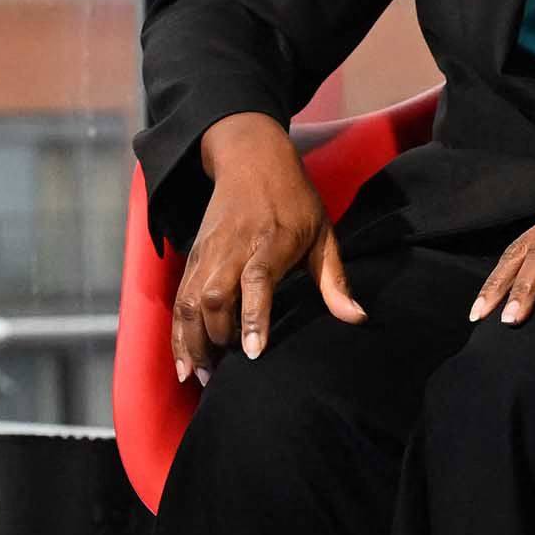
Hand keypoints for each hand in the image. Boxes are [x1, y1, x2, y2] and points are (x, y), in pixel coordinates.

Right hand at [170, 111, 365, 384]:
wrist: (250, 158)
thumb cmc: (293, 199)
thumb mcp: (323, 233)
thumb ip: (335, 280)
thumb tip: (357, 318)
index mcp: (271, 241)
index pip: (256, 281)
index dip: (253, 317)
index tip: (252, 353)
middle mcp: (233, 247)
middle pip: (214, 296)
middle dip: (214, 339)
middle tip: (222, 375)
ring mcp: (208, 252)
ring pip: (189, 300)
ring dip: (190, 341)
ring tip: (196, 376)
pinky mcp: (193, 257)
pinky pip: (179, 298)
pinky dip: (177, 331)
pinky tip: (183, 360)